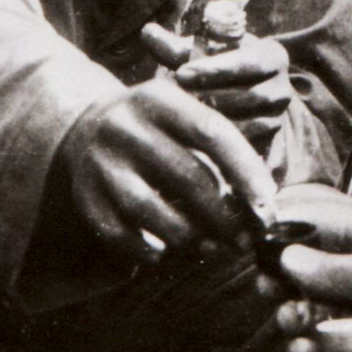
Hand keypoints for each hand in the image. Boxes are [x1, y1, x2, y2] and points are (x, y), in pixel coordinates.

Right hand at [57, 77, 276, 260]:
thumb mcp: (183, 117)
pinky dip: (145, 249)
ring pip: (150, 209)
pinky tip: (165, 252)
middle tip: (243, 240)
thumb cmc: (157, 130)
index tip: (267, 208)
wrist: (84, 127)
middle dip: (223, 216)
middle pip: (186, 176)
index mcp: (160, 99)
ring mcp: (101, 162)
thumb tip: (263, 204)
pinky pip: (118, 232)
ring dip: (188, 236)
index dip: (246, 173)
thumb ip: (222, 148)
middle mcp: (126, 127)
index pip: (213, 134)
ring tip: (210, 248)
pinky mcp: (84, 194)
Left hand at [142, 23, 291, 151]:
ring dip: (219, 123)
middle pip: (253, 96)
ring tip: (186, 120)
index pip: (249, 62)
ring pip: (254, 124)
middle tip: (178, 101)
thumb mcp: (198, 56)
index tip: (181, 74)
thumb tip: (147, 32)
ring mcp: (280, 118)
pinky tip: (198, 145)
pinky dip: (228, 147)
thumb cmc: (213, 71)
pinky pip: (254, 149)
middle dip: (213, 98)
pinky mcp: (273, 145)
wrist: (236, 100)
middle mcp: (283, 88)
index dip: (214, 69)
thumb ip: (173, 47)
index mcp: (272, 56)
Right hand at [270, 238, 351, 351]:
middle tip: (269, 286)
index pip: (338, 236)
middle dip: (288, 281)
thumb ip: (345, 270)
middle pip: (318, 279)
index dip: (300, 235)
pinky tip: (306, 349)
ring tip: (294, 319)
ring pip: (316, 320)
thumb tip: (290, 258)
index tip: (264, 238)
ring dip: (295, 317)